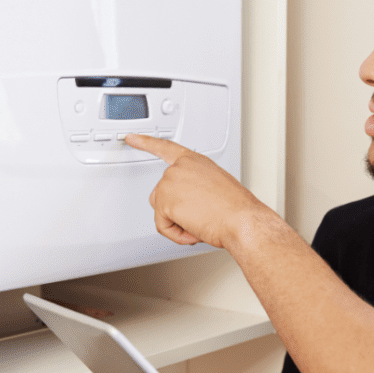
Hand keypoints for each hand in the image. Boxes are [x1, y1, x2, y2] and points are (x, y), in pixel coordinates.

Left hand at [125, 134, 267, 249]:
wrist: (241, 220)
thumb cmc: (237, 209)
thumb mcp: (217, 188)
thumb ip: (197, 187)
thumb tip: (190, 204)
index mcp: (195, 162)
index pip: (166, 148)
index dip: (146, 143)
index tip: (131, 138)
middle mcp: (179, 168)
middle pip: (161, 194)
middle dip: (176, 210)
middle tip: (202, 215)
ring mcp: (169, 183)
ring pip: (161, 212)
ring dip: (178, 222)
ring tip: (202, 221)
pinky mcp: (164, 201)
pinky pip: (163, 227)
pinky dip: (177, 234)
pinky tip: (196, 228)